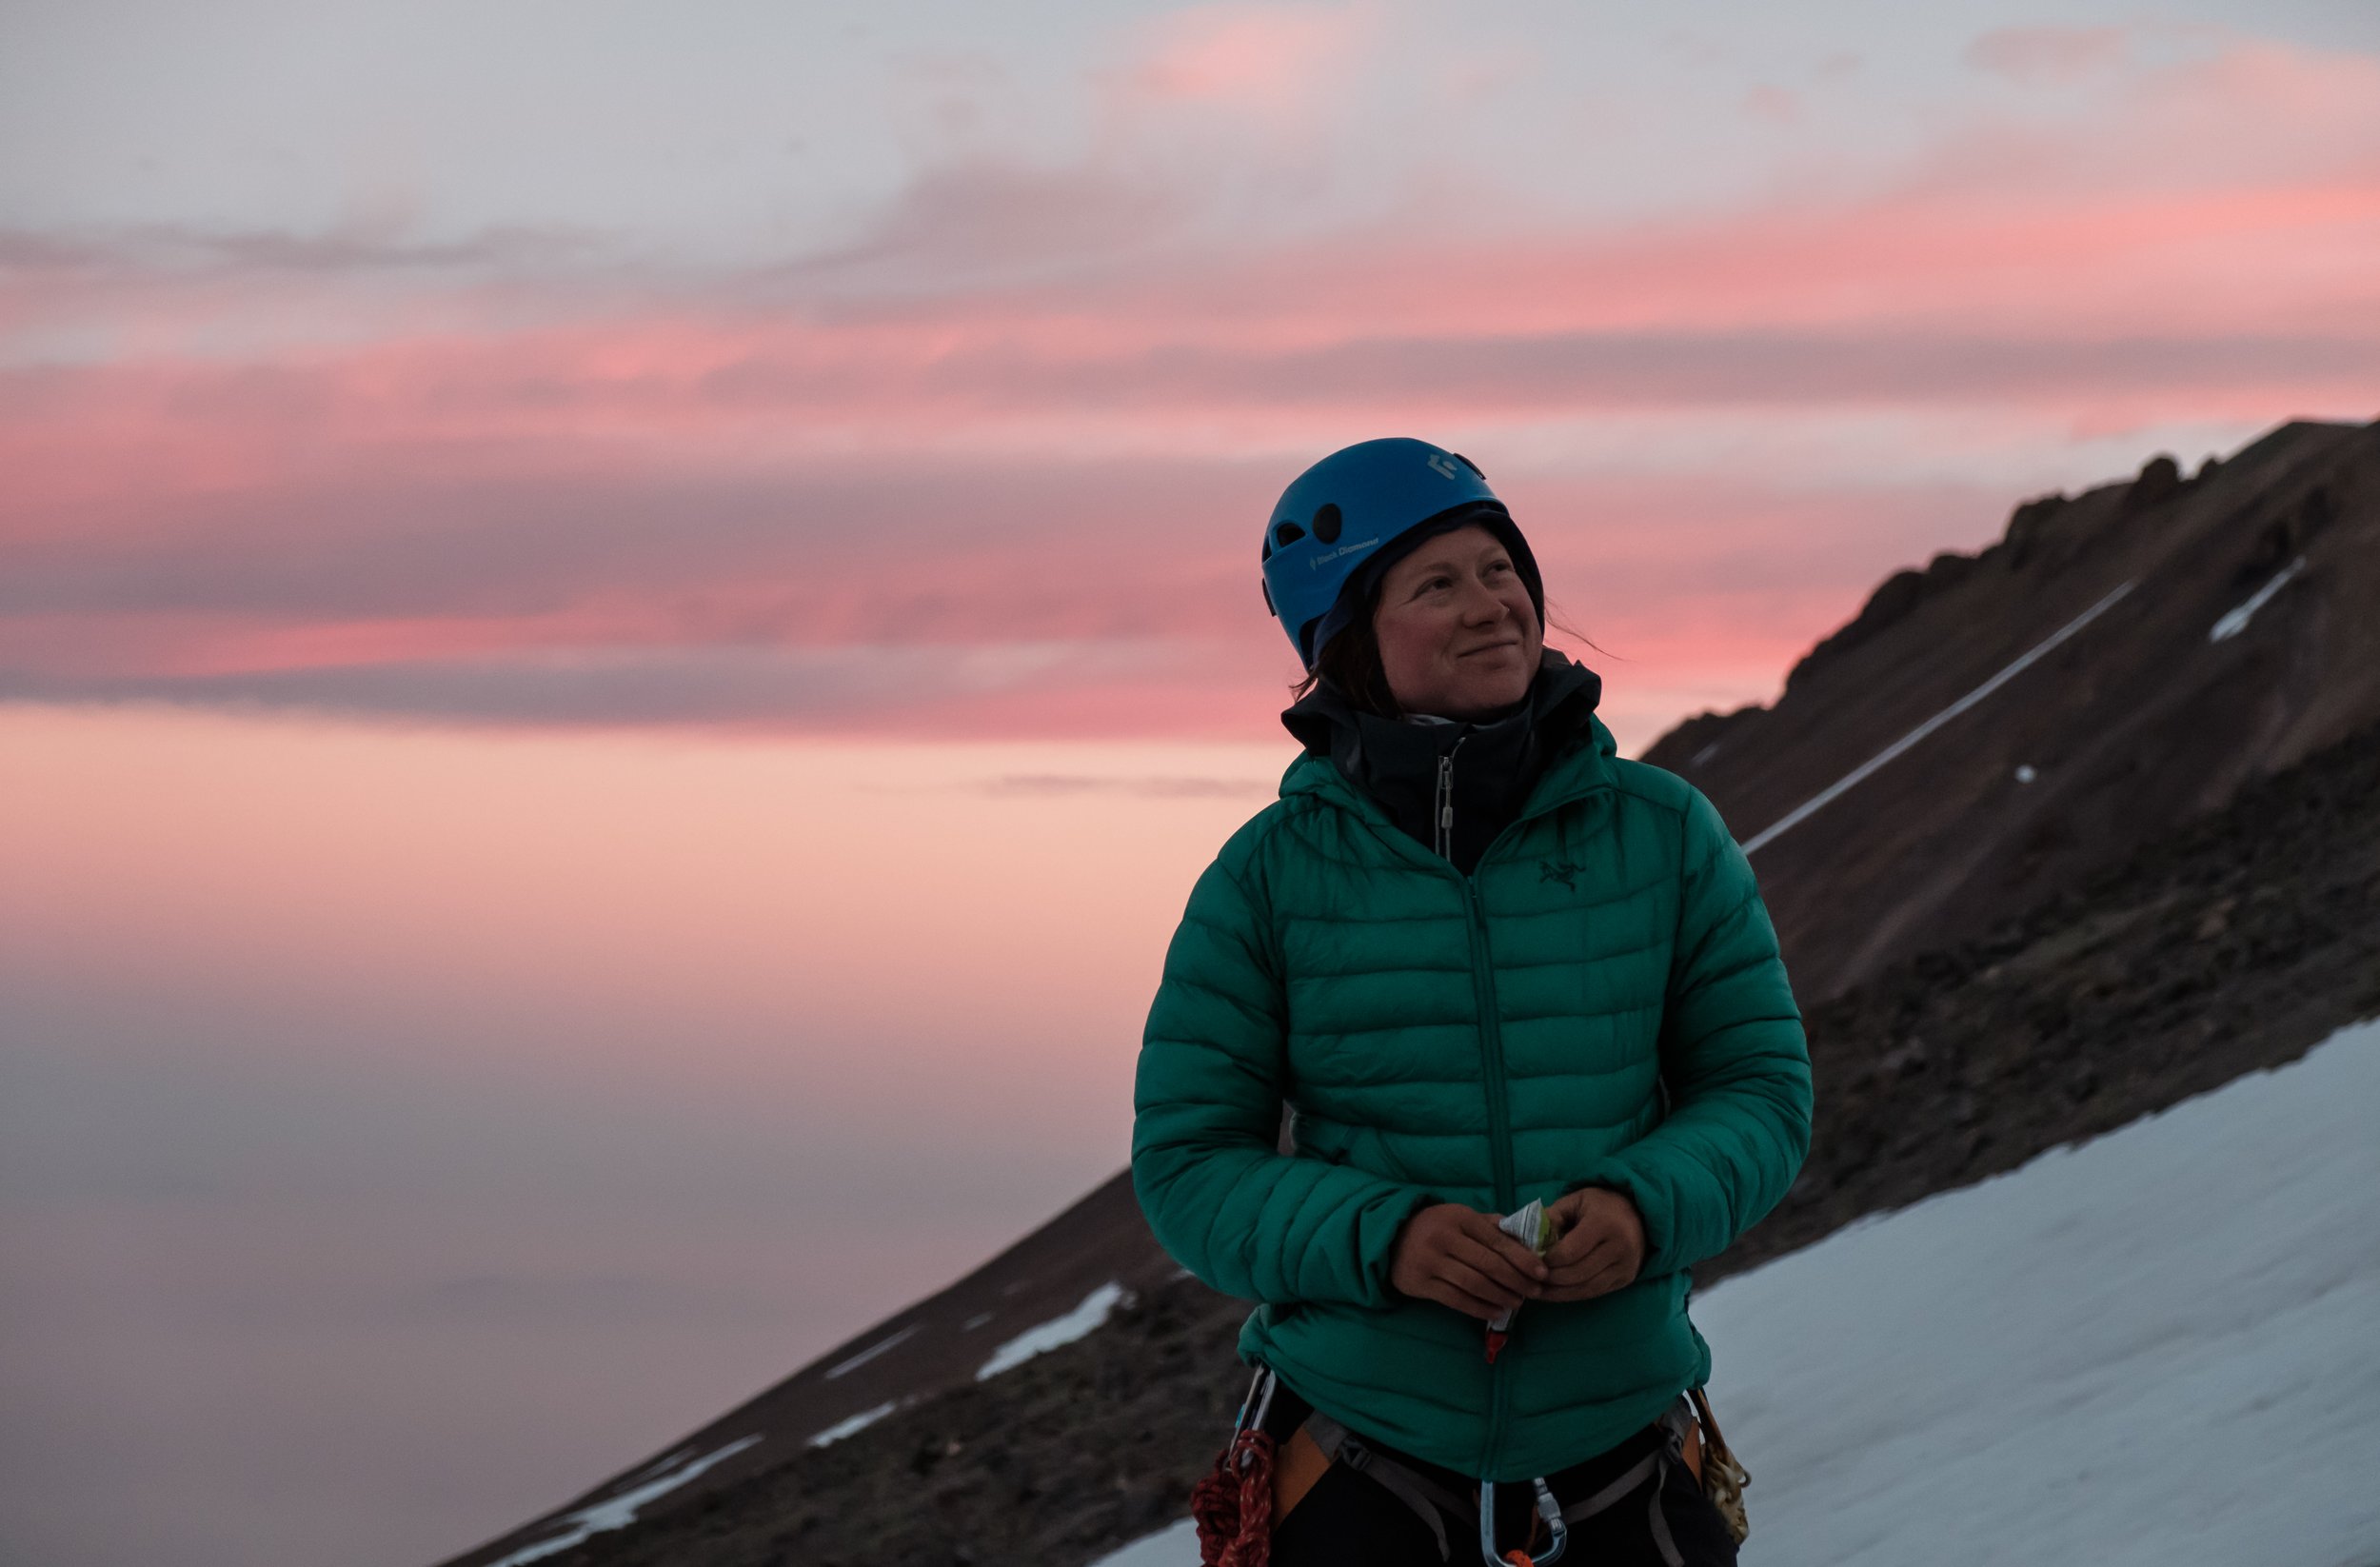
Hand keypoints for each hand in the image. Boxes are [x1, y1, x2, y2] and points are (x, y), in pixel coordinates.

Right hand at [1389, 1203, 1549, 1320]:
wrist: (1389, 1238)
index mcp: (1459, 1218)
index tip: (1542, 1273)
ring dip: (1500, 1296)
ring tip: (1517, 1303)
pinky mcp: (1421, 1283)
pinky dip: (1479, 1308)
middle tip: (1534, 1292)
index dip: (1522, 1258)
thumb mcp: (1460, 1216)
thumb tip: (1526, 1237)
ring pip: (1474, 1284)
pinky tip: (1495, 1312)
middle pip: (1488, 1264)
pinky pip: (1456, 1300)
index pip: (1497, 1240)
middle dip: (1516, 1280)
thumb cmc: (1435, 1226)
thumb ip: (1491, 1225)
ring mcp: (1430, 1261)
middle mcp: (1444, 1238)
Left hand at [1540, 1186, 1645, 1301]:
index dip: (1548, 1260)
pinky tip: (1556, 1293)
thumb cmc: (1600, 1205)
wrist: (1637, 1213)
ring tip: (1539, 1291)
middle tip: (1531, 1279)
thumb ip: (1552, 1218)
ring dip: (1560, 1293)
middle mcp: (1619, 1246)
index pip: (1570, 1251)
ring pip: (1587, 1287)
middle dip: (1551, 1279)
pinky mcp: (1627, 1278)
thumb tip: (1529, 1240)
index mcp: (1604, 1223)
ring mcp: (1626, 1265)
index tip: (1532, 1261)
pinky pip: (1596, 1292)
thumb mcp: (1574, 1201)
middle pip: (1577, 1273)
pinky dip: (1574, 1295)